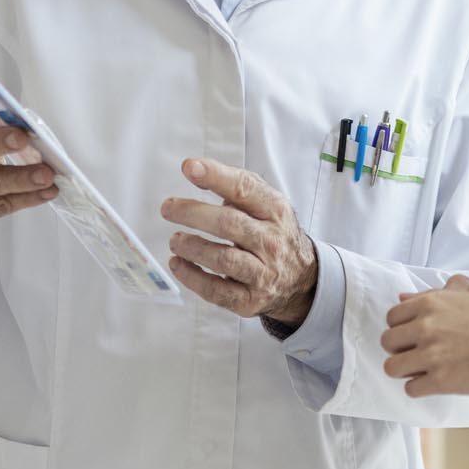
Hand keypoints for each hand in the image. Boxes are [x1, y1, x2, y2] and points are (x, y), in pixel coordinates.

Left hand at [160, 158, 317, 325]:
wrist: (300, 279)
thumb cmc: (270, 233)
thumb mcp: (263, 204)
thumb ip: (233, 185)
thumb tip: (193, 170)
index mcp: (275, 211)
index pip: (245, 188)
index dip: (216, 176)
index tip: (189, 168)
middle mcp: (271, 241)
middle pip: (229, 224)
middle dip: (193, 213)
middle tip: (168, 208)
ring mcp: (263, 273)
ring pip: (223, 259)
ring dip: (192, 247)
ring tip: (175, 240)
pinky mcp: (250, 300)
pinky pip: (216, 290)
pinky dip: (191, 277)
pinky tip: (178, 264)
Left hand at [380, 276, 468, 396]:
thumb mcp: (468, 293)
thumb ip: (433, 292)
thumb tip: (403, 298)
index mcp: (429, 303)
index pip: (392, 317)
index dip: (402, 327)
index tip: (414, 335)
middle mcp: (425, 327)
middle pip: (387, 342)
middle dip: (400, 349)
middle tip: (418, 353)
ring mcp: (432, 355)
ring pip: (392, 367)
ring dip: (405, 370)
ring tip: (422, 370)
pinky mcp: (441, 381)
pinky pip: (410, 389)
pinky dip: (420, 388)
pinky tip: (435, 382)